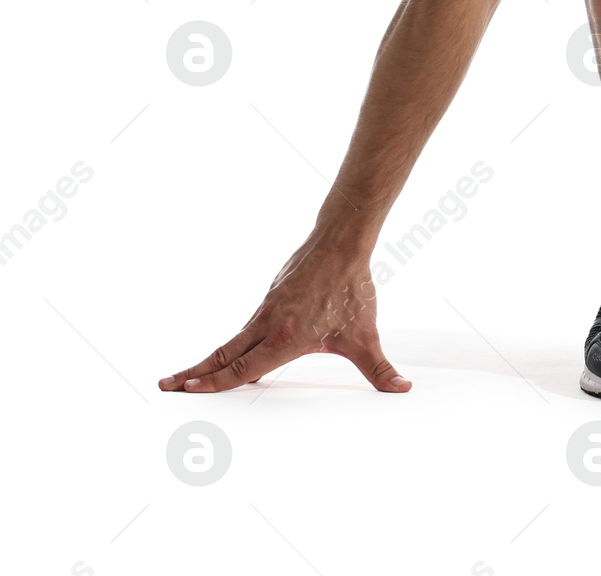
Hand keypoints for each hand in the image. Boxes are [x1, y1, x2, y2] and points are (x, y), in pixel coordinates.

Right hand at [158, 240, 409, 394]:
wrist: (342, 242)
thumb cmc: (351, 289)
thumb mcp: (364, 335)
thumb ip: (379, 368)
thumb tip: (401, 389)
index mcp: (285, 338)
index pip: (243, 369)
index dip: (215, 384)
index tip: (188, 392)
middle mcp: (268, 324)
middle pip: (224, 356)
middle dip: (194, 374)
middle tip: (165, 386)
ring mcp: (266, 309)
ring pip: (232, 340)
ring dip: (208, 359)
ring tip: (186, 374)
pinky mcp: (271, 297)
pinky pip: (246, 326)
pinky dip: (231, 342)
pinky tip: (228, 351)